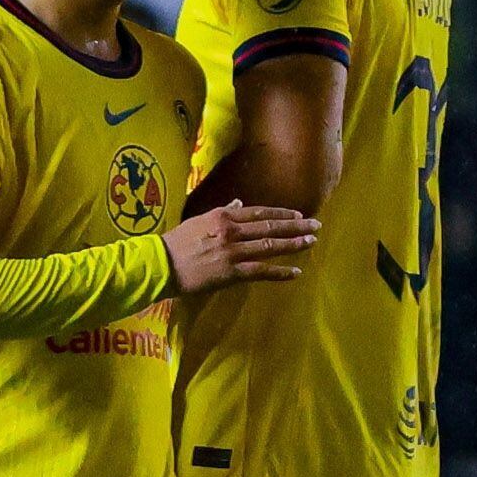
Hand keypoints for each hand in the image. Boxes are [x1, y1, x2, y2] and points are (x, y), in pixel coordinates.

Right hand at [165, 200, 316, 295]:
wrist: (160, 264)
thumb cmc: (176, 242)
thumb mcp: (198, 220)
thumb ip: (221, 212)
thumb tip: (238, 203)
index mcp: (223, 216)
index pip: (259, 213)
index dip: (282, 214)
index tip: (299, 216)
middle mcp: (232, 231)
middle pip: (270, 227)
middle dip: (296, 227)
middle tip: (316, 226)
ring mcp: (233, 252)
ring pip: (270, 247)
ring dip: (294, 245)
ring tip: (312, 243)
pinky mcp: (231, 273)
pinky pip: (261, 272)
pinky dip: (280, 272)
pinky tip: (296, 272)